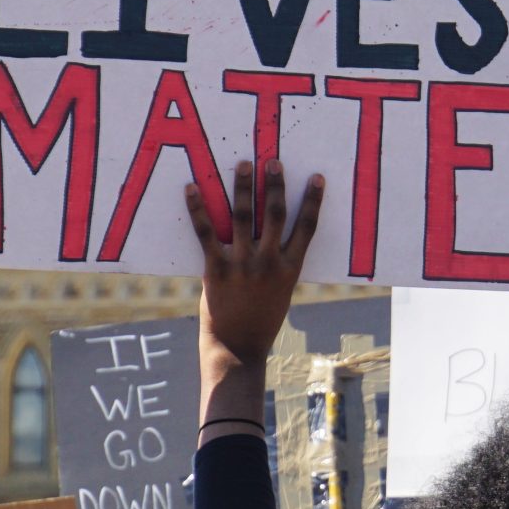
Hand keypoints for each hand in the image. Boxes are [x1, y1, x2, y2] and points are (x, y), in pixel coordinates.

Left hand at [189, 157, 323, 370]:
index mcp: (290, 268)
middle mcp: (268, 262)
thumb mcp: (282, 292)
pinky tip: (192, 188)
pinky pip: (205, 233)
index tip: (315, 178)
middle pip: (276, 214)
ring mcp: (242, 265)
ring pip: (244, 217)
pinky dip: (197, 209)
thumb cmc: (261, 321)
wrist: (237, 346)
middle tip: (273, 162)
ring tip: (243, 165)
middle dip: (275, 185)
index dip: (312, 201)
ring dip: (244, 188)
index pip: (306, 227)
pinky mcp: (216, 270)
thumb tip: (270, 236)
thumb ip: (279, 265)